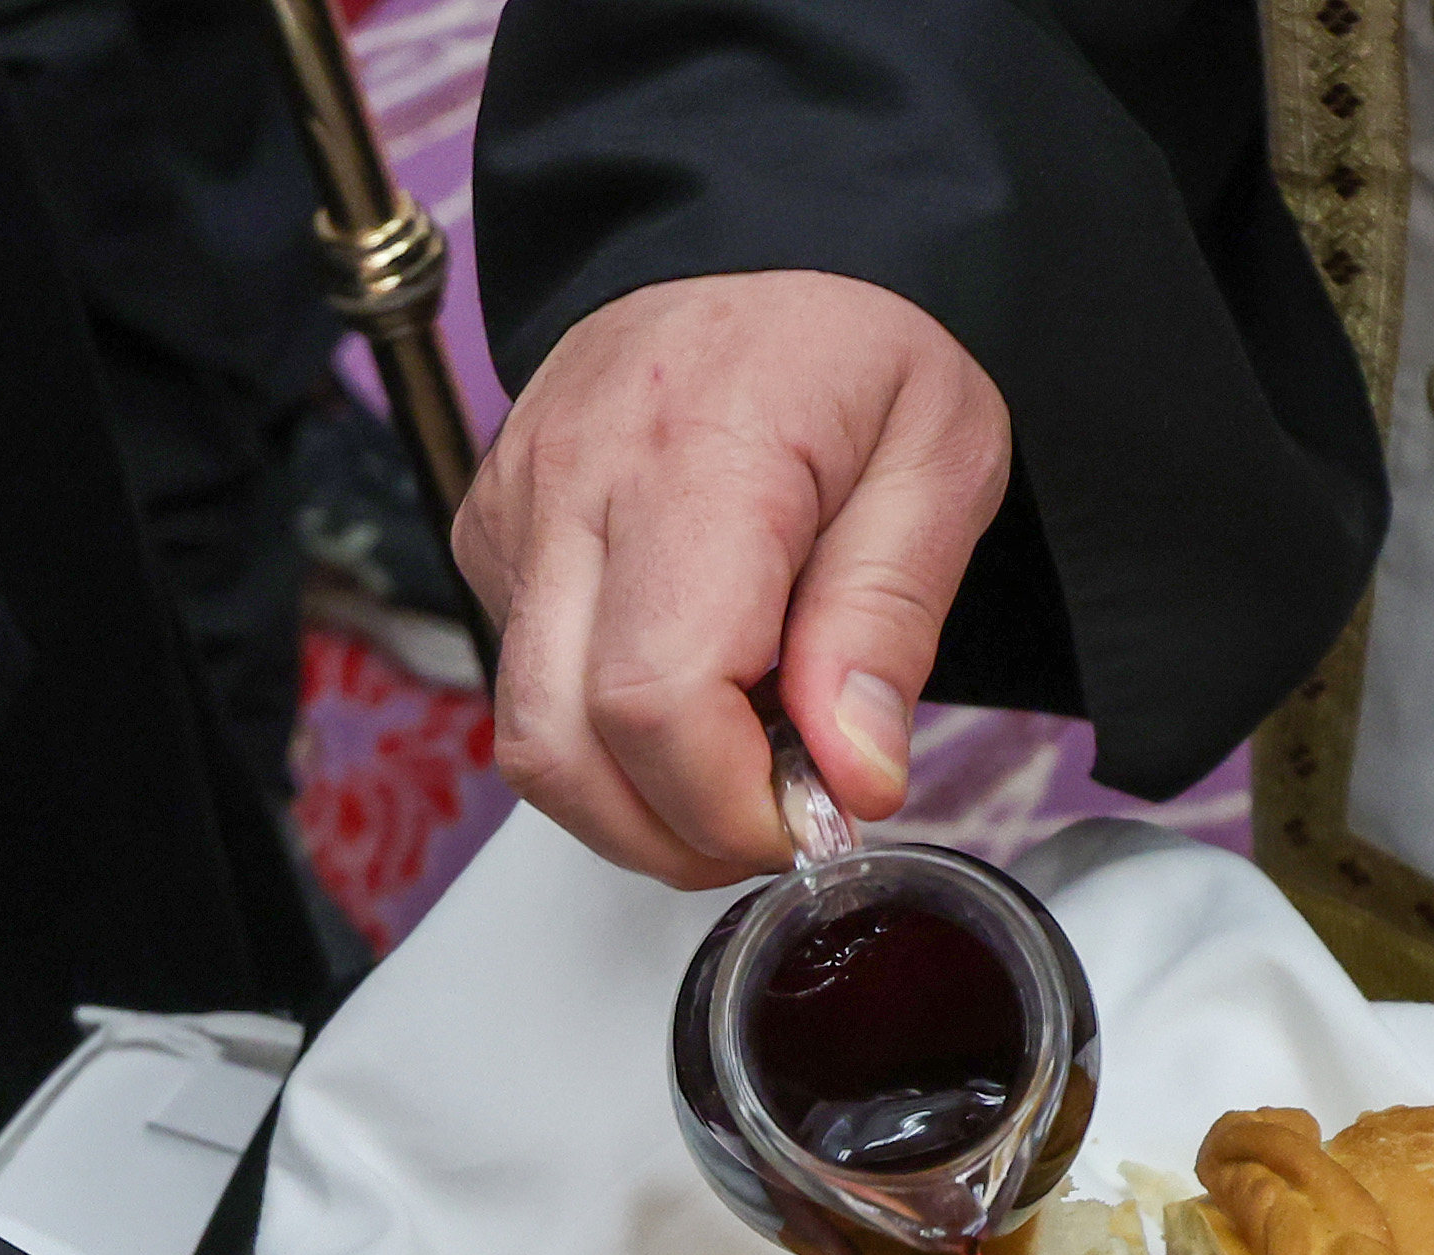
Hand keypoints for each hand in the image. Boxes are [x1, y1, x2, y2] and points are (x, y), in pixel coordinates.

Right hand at [456, 272, 1009, 885]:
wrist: (752, 240)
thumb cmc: (850, 349)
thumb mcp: (941, 459)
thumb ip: (891, 621)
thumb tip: (851, 776)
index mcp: (694, 456)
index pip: (657, 701)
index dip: (732, 804)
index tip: (819, 813)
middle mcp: (570, 485)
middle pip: (567, 748)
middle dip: (678, 834)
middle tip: (783, 818)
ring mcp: (513, 516)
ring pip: (530, 742)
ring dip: (636, 809)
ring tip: (742, 771)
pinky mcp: (493, 543)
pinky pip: (529, 693)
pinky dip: (610, 744)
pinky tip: (694, 701)